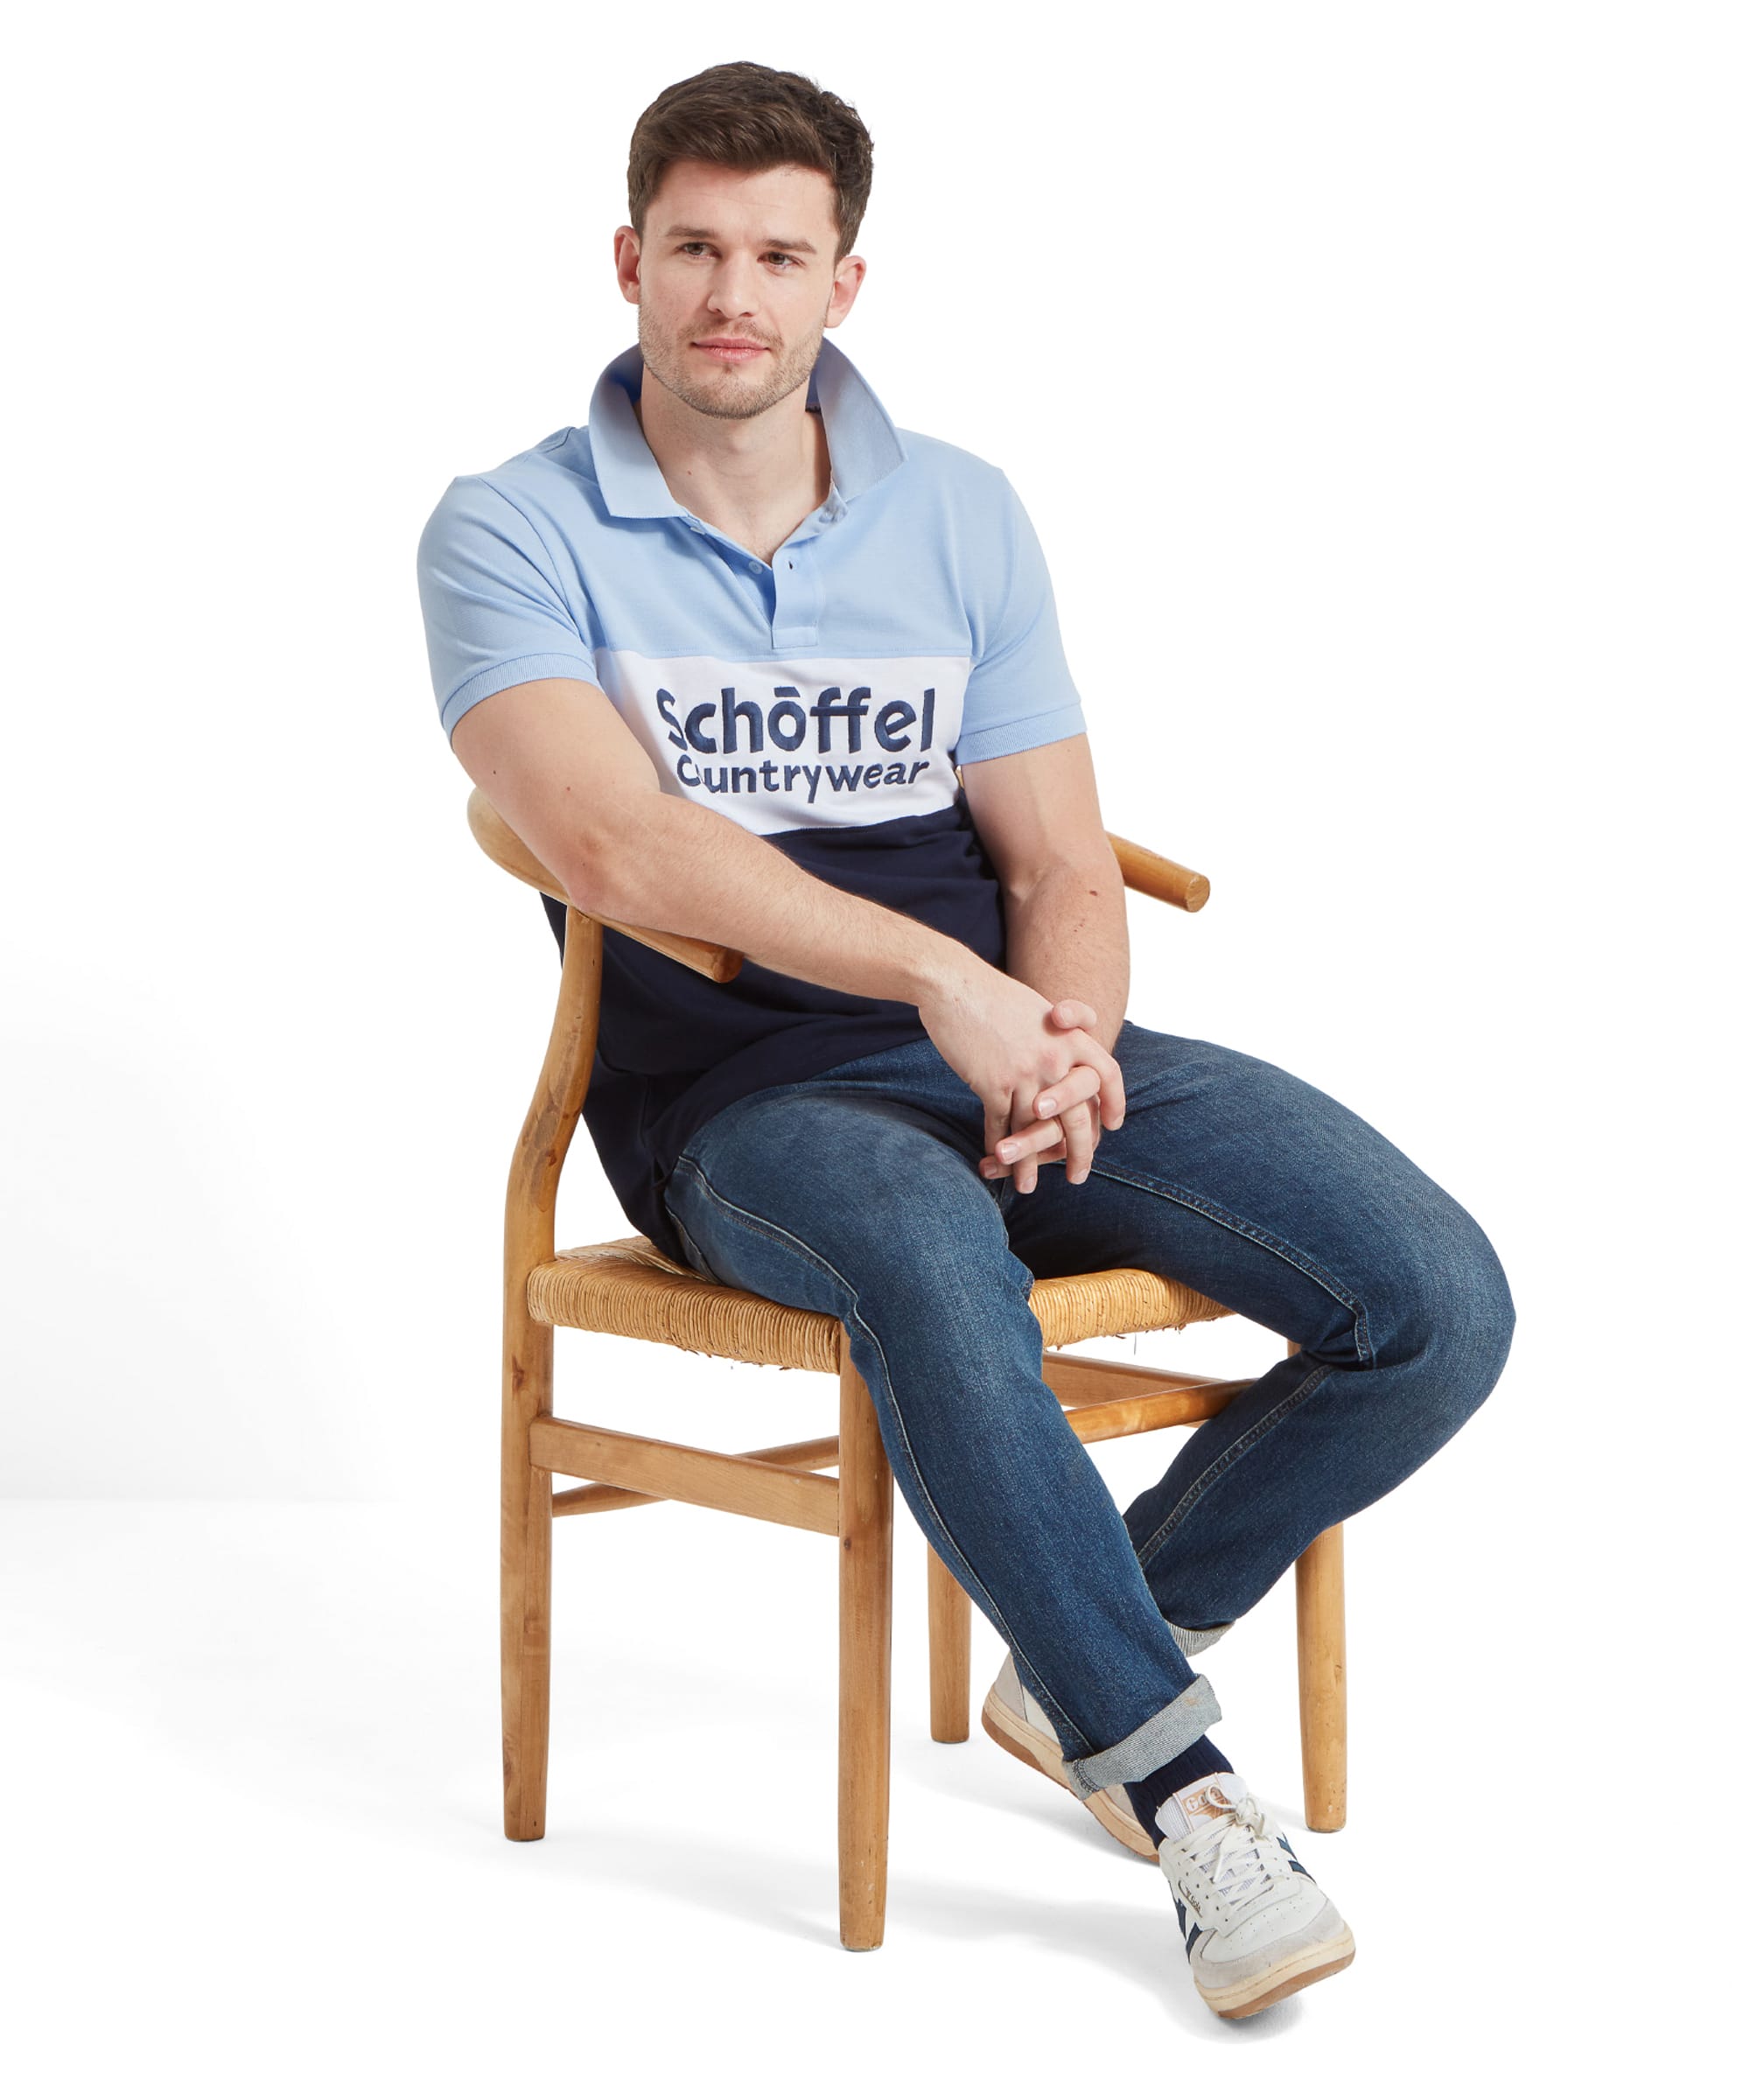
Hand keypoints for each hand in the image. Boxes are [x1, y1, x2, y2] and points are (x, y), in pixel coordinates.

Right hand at [978, 1001, 1109, 1188]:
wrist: (953, 984)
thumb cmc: (992, 995)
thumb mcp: (1038, 1008)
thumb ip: (1059, 1033)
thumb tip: (1068, 1054)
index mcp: (1072, 1038)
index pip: (1108, 1075)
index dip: (1114, 1103)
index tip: (1111, 1127)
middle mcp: (1055, 1059)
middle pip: (1078, 1117)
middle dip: (1079, 1154)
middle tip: (1077, 1176)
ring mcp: (1025, 1074)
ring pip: (1034, 1130)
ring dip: (1029, 1163)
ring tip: (1028, 1187)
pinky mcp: (993, 1084)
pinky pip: (1000, 1125)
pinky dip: (996, 1146)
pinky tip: (993, 1161)